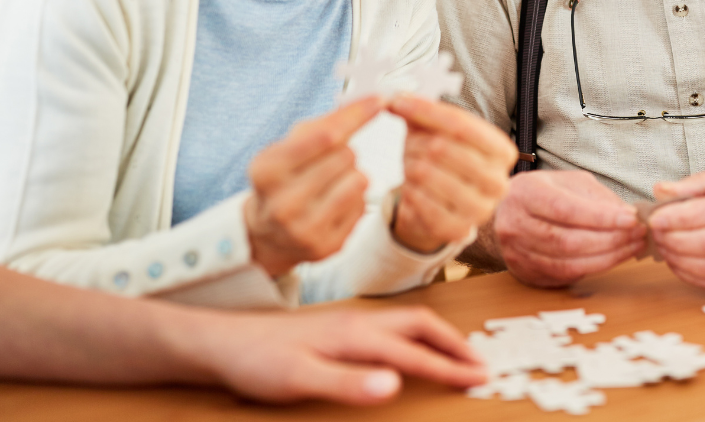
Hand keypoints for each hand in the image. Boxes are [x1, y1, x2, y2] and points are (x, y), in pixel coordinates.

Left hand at [190, 305, 486, 404]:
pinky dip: (416, 336)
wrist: (221, 342)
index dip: (450, 367)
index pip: (415, 351)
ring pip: (407, 322)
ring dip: (438, 337)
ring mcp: (348, 321)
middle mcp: (358, 322)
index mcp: (355, 335)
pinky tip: (411, 349)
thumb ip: (348, 382)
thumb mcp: (300, 380)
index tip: (480, 379)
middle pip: (421, 325)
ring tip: (458, 355)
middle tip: (482, 365)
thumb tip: (394, 382)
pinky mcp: (338, 327)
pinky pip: (391, 326)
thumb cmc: (257, 362)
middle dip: (455, 344)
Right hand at [244, 96, 381, 277]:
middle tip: (328, 162)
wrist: (268, 232)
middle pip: (345, 156)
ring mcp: (303, 230)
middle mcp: (282, 204)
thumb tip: (372, 101)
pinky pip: (362, 206)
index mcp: (266, 170)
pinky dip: (355, 199)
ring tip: (332, 182)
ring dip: (353, 174)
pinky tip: (334, 204)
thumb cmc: (284, 177)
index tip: (379, 100)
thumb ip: (329, 122)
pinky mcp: (326, 247)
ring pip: (359, 181)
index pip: (325, 136)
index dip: (356, 115)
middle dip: (344, 152)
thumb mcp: (291, 144)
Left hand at [386, 93, 516, 253]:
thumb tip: (397, 99)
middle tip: (409, 145)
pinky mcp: (458, 230)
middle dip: (416, 142)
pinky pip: (419, 202)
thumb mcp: (438, 131)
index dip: (426, 111)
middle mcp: (498, 182)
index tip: (399, 103)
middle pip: (442, 148)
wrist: (441, 205)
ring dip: (409, 166)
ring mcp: (480, 209)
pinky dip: (408, 191)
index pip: (461, 124)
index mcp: (502, 151)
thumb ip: (421, 112)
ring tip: (412, 166)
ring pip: (426, 173)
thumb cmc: (443, 162)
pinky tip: (411, 187)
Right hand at [493, 169, 644, 287]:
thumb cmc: (541, 194)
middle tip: (638, 234)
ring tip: (632, 246)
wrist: (503, 214)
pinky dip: (595, 268)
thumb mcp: (566, 182)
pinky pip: (566, 276)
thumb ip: (596, 196)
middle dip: (610, 239)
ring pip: (568, 263)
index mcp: (525, 194)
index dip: (601, 217)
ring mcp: (518, 253)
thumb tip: (628, 215)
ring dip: (608, 257)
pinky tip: (614, 258)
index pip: (566, 209)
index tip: (632, 218)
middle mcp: (516, 224)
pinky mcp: (526, 273)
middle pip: (568, 240)